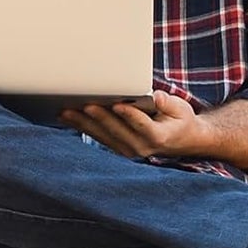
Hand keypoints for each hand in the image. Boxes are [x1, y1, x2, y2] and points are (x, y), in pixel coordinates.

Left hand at [59, 90, 206, 159]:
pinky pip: (98, 137)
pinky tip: (68, 118)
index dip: (129, 115)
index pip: (142, 125)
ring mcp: (127, 150)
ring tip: (67, 111)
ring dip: (83, 123)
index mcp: (158, 136)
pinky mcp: (117, 148)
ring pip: (103, 135)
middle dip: (99, 117)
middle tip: (85, 104)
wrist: (180, 141)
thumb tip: (157, 97)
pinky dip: (82, 127)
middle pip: (117, 130)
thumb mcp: (181, 110)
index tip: (118, 105)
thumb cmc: (179, 120)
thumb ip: (168, 103)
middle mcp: (141, 147)